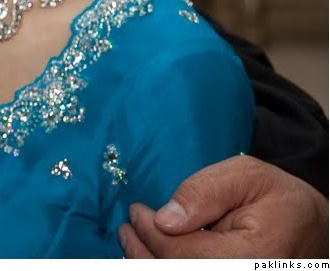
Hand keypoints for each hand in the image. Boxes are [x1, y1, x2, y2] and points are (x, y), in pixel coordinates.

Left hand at [118, 155, 327, 257]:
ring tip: (133, 241)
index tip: (135, 210)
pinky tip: (155, 255)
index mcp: (252, 256)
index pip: (181, 253)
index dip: (149, 232)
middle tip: (127, 228)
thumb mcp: (246, 176)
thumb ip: (203, 192)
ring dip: (149, 263)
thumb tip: (164, 218)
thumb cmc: (278, 198)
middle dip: (142, 251)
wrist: (313, 227)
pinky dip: (166, 265)